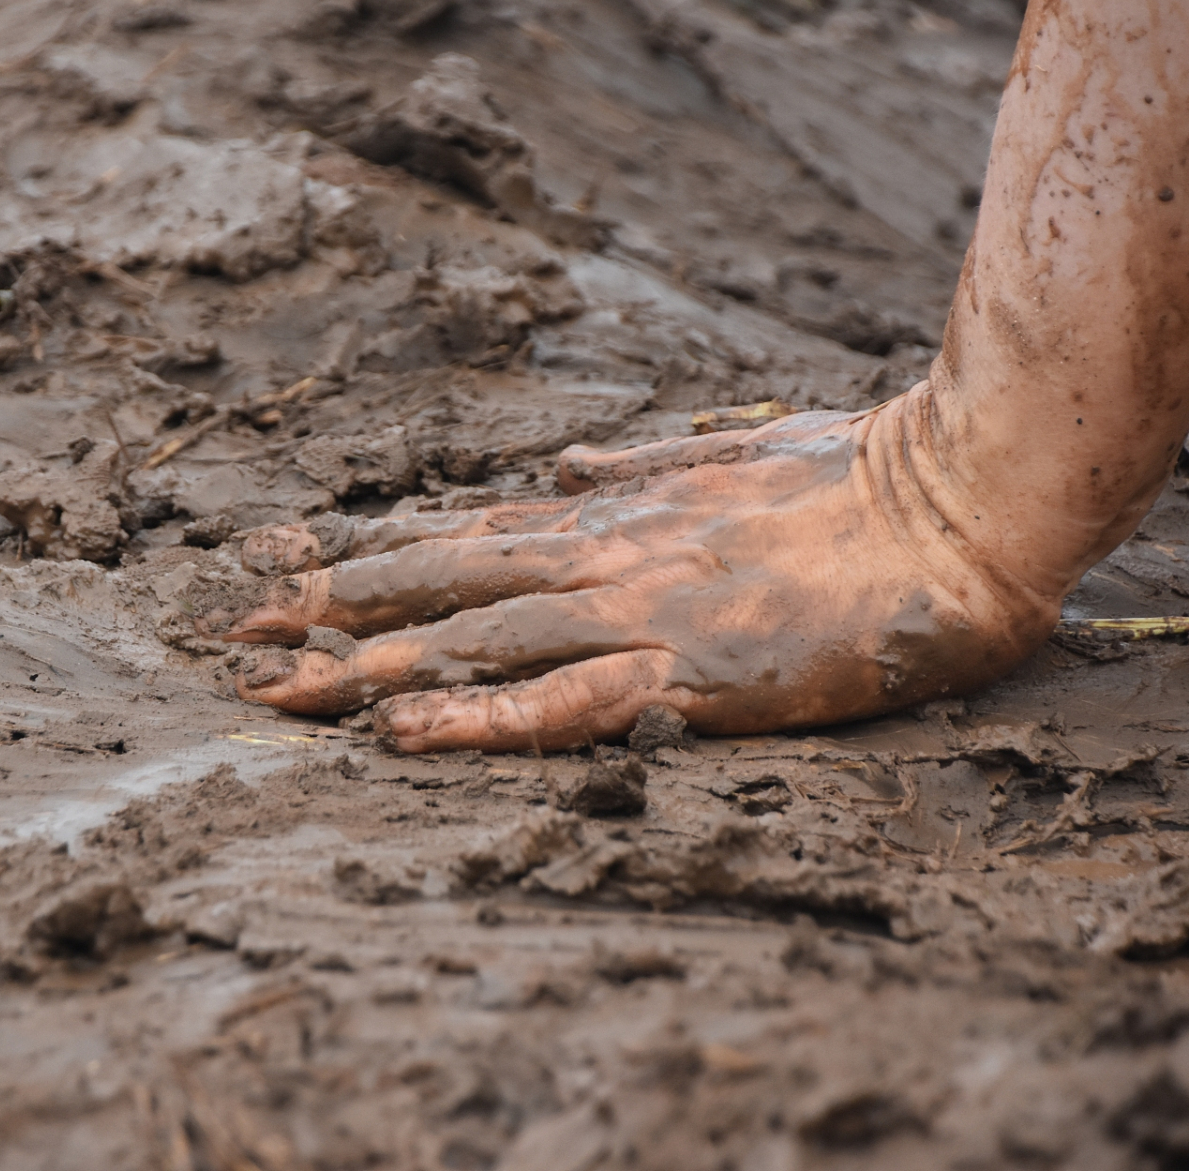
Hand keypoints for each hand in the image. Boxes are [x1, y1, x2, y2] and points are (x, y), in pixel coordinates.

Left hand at [213, 387, 1059, 752]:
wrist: (956, 500)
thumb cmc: (853, 476)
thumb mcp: (723, 454)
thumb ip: (631, 465)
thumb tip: (559, 461)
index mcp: (608, 514)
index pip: (456, 534)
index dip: (362, 556)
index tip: (279, 569)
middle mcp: (600, 556)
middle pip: (437, 583)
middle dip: (328, 611)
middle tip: (232, 635)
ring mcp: (637, 610)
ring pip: (472, 640)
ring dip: (365, 665)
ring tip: (271, 691)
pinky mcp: (689, 669)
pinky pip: (561, 702)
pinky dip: (475, 717)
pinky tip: (401, 734)